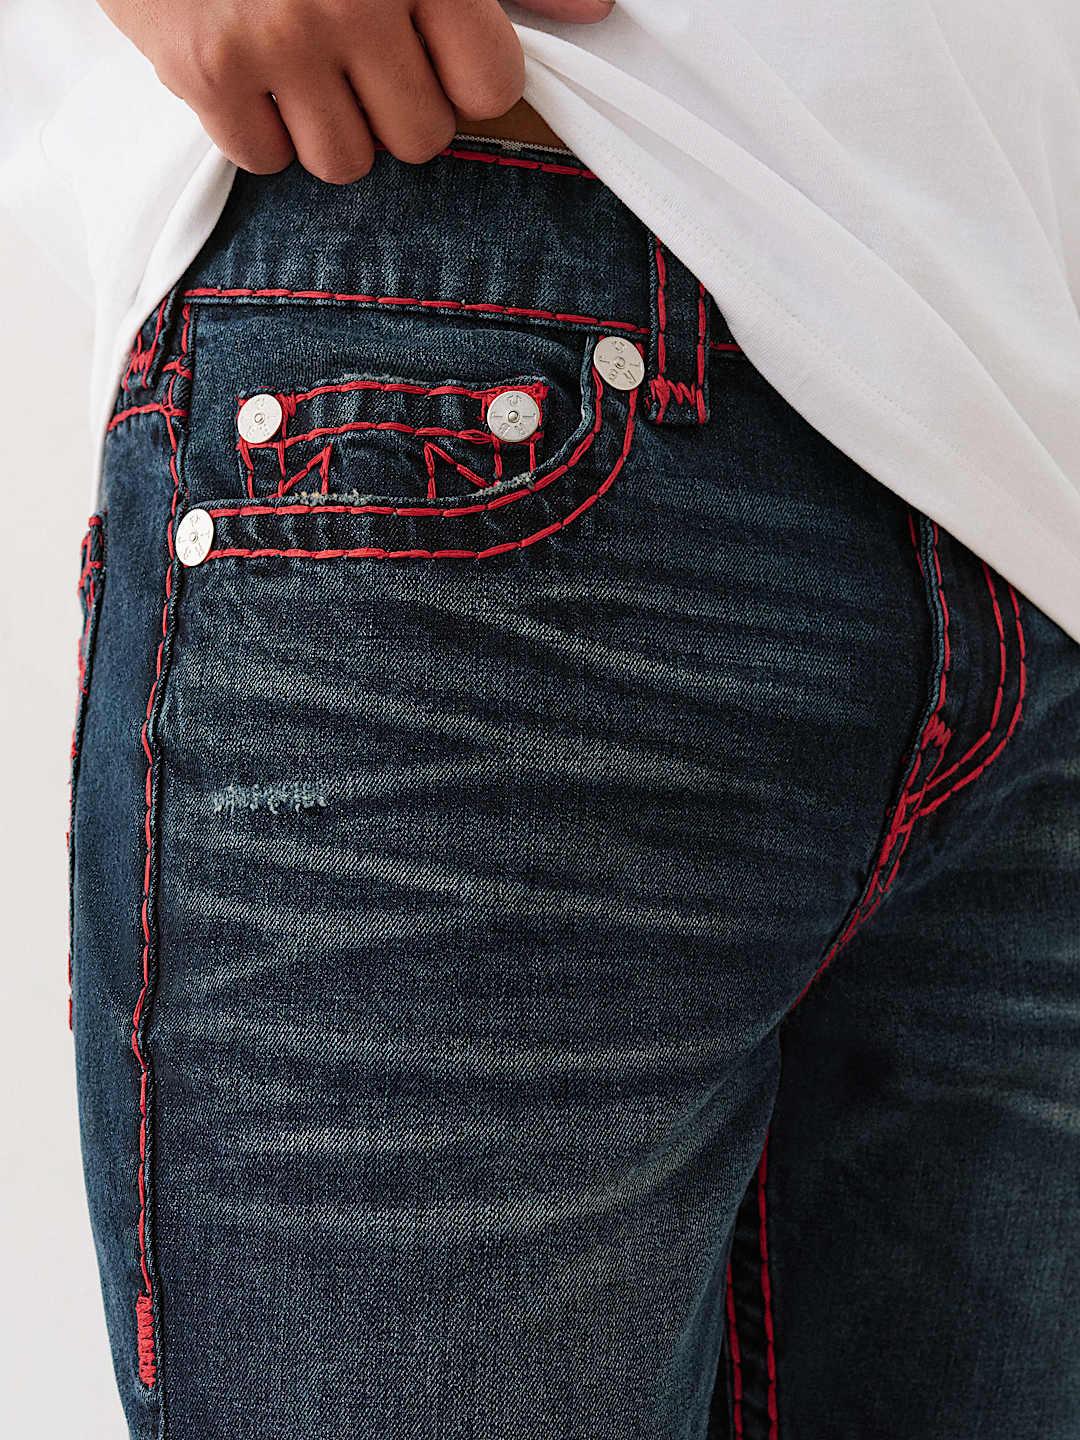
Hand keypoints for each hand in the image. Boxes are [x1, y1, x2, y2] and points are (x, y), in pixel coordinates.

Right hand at [96, 0, 614, 183]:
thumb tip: (592, 11)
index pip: (489, 85)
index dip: (467, 82)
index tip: (434, 56)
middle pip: (420, 139)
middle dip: (393, 108)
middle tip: (355, 56)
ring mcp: (274, 38)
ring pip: (346, 163)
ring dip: (328, 127)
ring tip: (300, 63)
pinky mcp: (206, 69)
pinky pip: (266, 160)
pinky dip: (257, 129)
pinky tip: (249, 70)